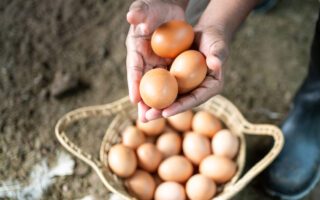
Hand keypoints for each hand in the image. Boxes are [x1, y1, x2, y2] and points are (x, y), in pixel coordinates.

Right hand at [126, 0, 185, 121]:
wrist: (169, 9)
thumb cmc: (156, 7)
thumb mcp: (147, 8)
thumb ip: (139, 12)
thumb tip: (132, 17)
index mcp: (135, 49)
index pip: (134, 67)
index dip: (134, 82)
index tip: (134, 98)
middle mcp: (144, 60)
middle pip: (143, 84)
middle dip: (143, 102)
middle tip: (144, 118)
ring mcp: (156, 64)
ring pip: (155, 88)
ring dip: (155, 103)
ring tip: (154, 120)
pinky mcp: (168, 66)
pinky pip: (169, 83)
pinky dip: (170, 94)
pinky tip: (172, 107)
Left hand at [145, 24, 228, 120]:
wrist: (206, 34)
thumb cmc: (215, 38)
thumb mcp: (218, 46)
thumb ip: (218, 55)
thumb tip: (216, 64)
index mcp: (212, 87)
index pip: (195, 99)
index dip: (181, 107)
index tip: (166, 112)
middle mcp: (199, 90)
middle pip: (180, 104)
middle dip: (163, 112)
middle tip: (147, 117)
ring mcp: (188, 87)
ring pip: (171, 99)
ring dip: (155, 107)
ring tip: (140, 115)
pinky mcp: (178, 80)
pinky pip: (165, 87)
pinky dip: (153, 92)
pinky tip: (139, 98)